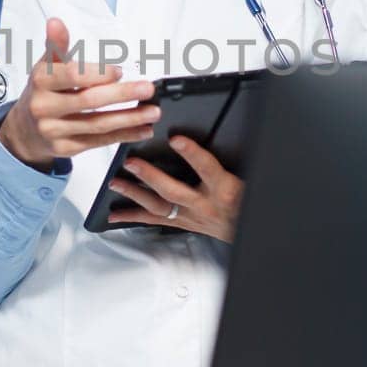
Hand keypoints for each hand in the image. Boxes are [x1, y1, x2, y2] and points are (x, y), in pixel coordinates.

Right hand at [0, 18, 159, 168]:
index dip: (97, 74)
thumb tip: (56, 22)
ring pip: (97, 124)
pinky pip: (99, 142)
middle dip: (122, 95)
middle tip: (147, 89)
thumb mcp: (45, 67)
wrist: (24, 130)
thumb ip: (56, 46)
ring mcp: (55, 131)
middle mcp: (45, 108)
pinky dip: (124, 135)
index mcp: (41, 82)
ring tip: (152, 111)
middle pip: (88, 101)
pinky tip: (142, 129)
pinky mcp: (66, 149)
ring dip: (129, 119)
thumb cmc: (42, 93)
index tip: (119, 71)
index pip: (72, 76)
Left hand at [106, 135, 244, 242]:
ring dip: (135, 195)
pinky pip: (155, 221)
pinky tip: (116, 215)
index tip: (176, 139)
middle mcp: (205, 205)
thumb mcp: (248, 178)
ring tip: (116, 183)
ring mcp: (191, 216)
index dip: (192, 154)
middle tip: (132, 163)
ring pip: (159, 207)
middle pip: (174, 191)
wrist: (250, 231)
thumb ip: (231, 160)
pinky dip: (133, 217)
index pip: (207, 169)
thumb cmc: (248, 202)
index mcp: (225, 190)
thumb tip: (224, 135)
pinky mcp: (183, 224)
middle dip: (150, 177)